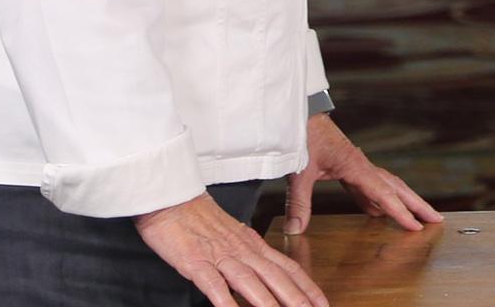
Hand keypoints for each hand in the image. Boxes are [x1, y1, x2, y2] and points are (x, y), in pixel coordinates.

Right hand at [136, 191, 326, 306]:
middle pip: (276, 277)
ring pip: (250, 282)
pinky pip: (213, 284)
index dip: (307, 287)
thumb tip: (266, 272)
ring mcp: (220, 256)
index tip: (322, 303)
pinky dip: (225, 300)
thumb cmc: (199, 218)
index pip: (288, 268)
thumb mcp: (233, 236)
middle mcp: (243, 250)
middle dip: (296, 299)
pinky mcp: (195, 261)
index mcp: (254, 244)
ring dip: (267, 303)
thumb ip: (250, 255)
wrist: (172, 197)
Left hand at [285, 113, 441, 235]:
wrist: (300, 113)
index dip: (400, 212)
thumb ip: (299, 202)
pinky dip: (377, 199)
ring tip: (414, 217)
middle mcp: (362, 165)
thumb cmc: (302, 137)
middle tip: (436, 219)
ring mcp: (357, 165)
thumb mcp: (299, 171)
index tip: (415, 226)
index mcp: (355, 166)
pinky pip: (369, 186)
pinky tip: (376, 212)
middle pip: (397, 187)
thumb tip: (295, 230)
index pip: (384, 193)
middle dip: (417, 204)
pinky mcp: (348, 166)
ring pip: (387, 185)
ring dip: (401, 201)